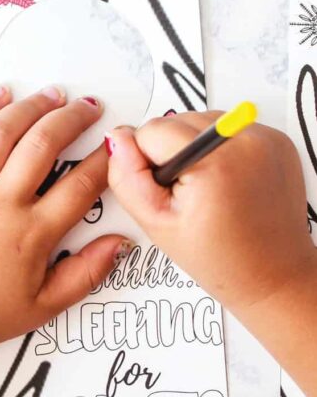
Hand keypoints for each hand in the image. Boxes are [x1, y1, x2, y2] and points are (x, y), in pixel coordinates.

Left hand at [0, 86, 130, 366]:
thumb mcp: (43, 306)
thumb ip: (87, 273)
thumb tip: (122, 243)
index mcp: (32, 235)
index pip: (81, 186)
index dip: (104, 161)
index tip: (113, 147)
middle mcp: (0, 205)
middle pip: (44, 143)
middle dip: (73, 118)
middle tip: (89, 107)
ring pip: (3, 131)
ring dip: (32, 106)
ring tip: (53, 95)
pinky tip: (0, 96)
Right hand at [106, 111, 316, 320]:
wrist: (273, 275)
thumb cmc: (222, 259)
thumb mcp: (157, 223)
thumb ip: (127, 178)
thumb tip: (118, 139)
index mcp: (216, 161)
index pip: (152, 131)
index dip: (149, 164)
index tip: (169, 192)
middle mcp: (247, 141)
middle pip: (179, 121)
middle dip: (172, 153)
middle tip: (188, 195)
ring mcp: (266, 138)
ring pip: (202, 122)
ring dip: (196, 149)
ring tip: (209, 189)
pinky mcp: (278, 140)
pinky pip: (230, 129)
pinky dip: (221, 149)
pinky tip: (227, 181)